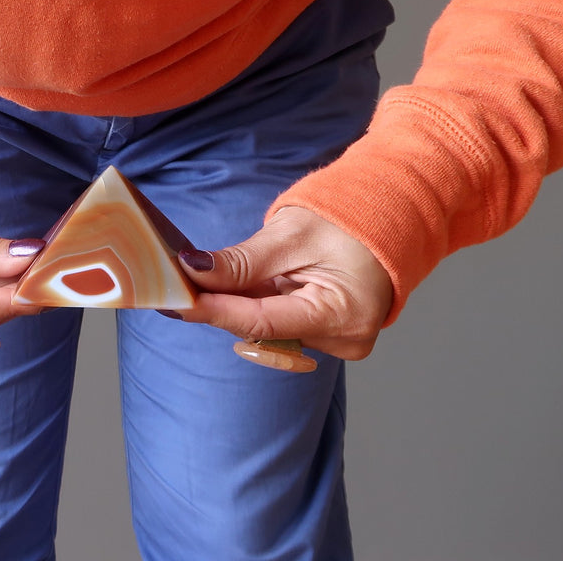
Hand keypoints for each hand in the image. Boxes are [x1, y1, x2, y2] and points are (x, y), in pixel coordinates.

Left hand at [177, 206, 392, 360]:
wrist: (384, 219)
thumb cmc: (346, 221)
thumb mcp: (290, 235)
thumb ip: (242, 262)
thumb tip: (194, 271)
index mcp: (342, 314)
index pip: (262, 322)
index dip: (215, 311)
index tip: (178, 301)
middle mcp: (344, 340)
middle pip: (261, 330)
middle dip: (222, 306)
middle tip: (182, 286)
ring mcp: (338, 343)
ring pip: (266, 331)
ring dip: (239, 305)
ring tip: (222, 280)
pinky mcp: (329, 337)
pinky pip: (280, 327)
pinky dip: (258, 306)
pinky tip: (248, 287)